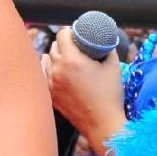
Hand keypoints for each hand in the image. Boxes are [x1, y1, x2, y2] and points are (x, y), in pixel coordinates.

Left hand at [43, 25, 126, 146]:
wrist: (102, 124)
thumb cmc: (110, 96)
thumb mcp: (113, 67)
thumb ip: (108, 50)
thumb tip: (105, 41)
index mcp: (71, 60)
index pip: (62, 35)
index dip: (69, 31)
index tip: (75, 33)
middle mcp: (57, 69)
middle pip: (54, 46)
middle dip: (63, 43)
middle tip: (73, 44)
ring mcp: (51, 83)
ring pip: (47, 60)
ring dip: (55, 56)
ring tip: (65, 57)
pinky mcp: (50, 94)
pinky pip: (44, 75)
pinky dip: (49, 69)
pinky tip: (55, 69)